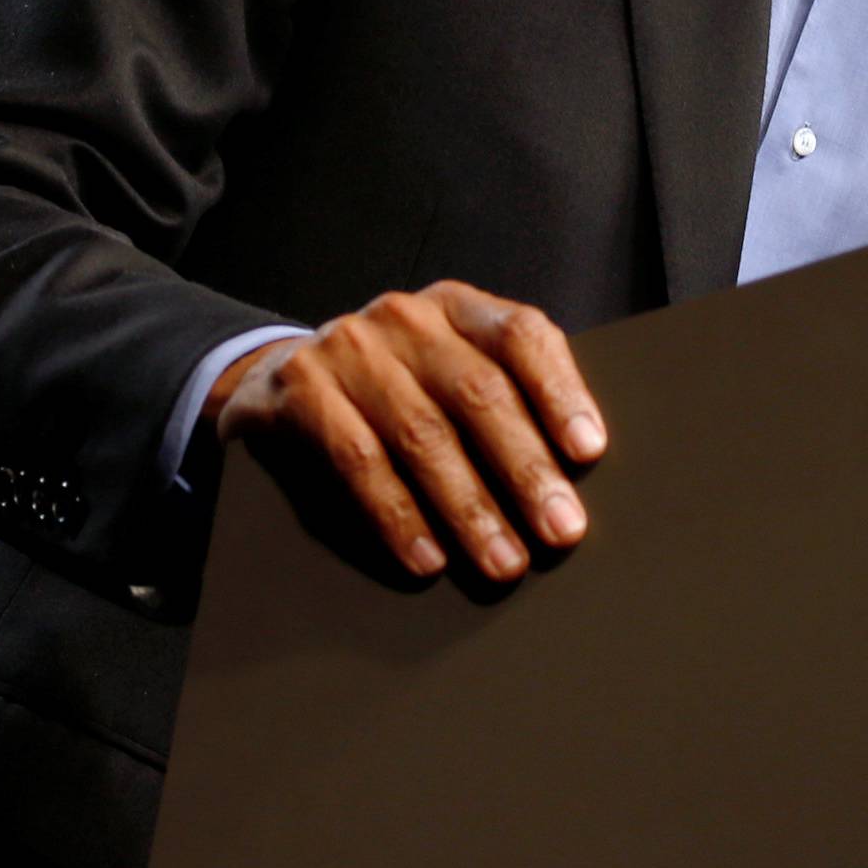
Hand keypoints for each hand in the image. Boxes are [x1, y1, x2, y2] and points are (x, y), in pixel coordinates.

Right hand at [204, 280, 605, 581]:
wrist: (278, 381)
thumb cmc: (393, 388)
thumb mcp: (447, 371)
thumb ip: (503, 398)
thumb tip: (573, 478)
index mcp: (455, 306)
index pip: (521, 333)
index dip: (560, 391)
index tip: (590, 451)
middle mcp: (405, 316)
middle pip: (477, 392)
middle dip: (525, 469)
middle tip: (561, 530)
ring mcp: (349, 348)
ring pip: (422, 433)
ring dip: (468, 507)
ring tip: (503, 561)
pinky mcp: (301, 388)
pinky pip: (358, 459)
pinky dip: (397, 515)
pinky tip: (428, 558)